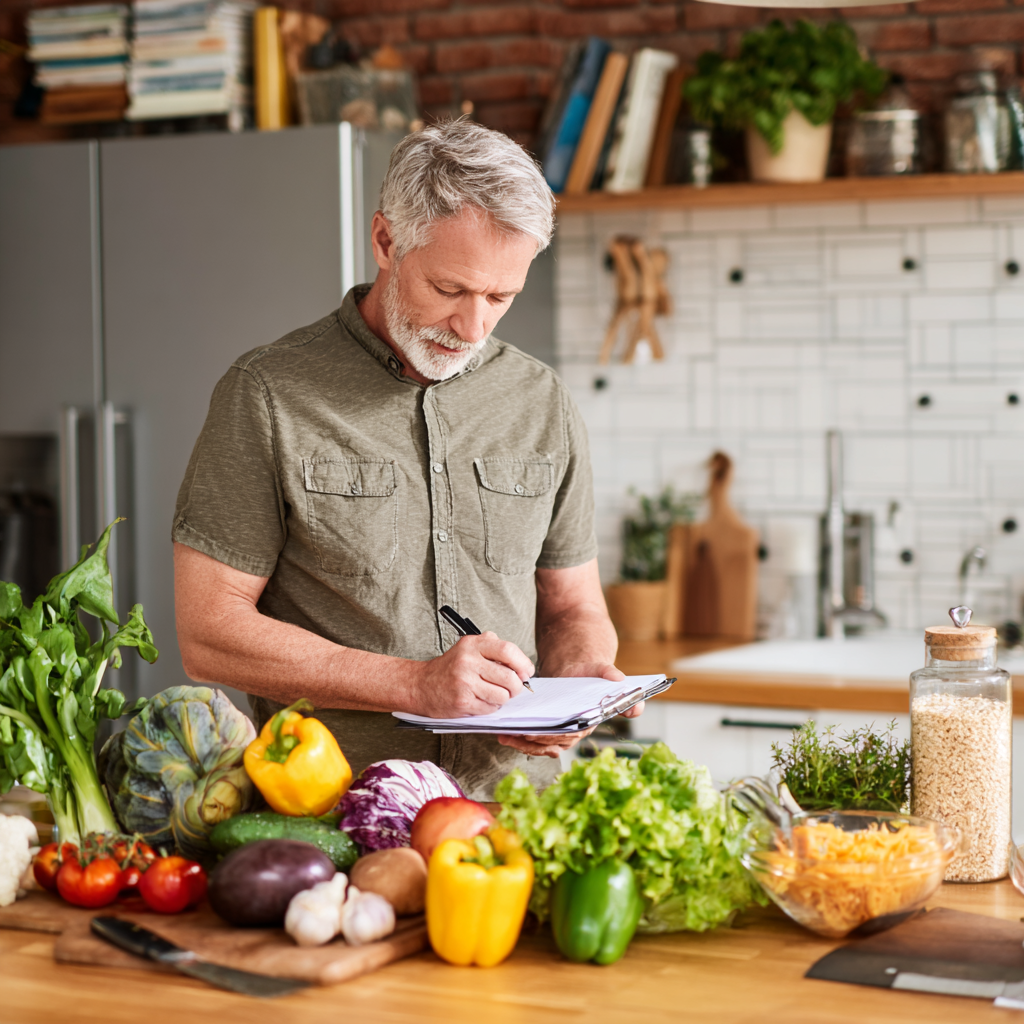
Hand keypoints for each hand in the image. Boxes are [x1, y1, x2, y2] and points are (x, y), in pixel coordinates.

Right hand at [413, 633, 532, 718]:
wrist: (421, 685)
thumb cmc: (451, 668)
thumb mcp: (469, 648)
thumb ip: (494, 650)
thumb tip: (523, 668)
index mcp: (472, 644)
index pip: (508, 650)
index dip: (523, 663)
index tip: (526, 672)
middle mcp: (468, 661)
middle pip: (509, 677)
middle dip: (516, 687)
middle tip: (513, 688)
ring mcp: (464, 682)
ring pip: (502, 695)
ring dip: (503, 699)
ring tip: (493, 694)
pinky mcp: (462, 701)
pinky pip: (490, 708)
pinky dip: (490, 707)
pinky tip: (481, 701)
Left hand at [495, 661, 644, 758]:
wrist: (578, 673)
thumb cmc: (589, 673)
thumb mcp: (600, 669)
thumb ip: (610, 674)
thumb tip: (622, 682)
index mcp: (588, 722)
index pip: (570, 734)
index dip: (552, 736)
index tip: (535, 734)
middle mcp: (575, 733)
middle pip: (553, 743)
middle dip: (533, 742)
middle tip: (516, 736)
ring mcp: (560, 735)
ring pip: (541, 746)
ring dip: (523, 745)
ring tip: (506, 737)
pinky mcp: (547, 733)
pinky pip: (534, 743)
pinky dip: (519, 741)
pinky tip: (505, 736)